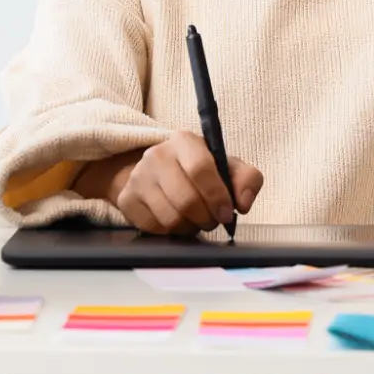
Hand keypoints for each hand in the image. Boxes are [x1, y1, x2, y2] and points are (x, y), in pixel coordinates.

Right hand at [93, 132, 262, 235]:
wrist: (157, 172)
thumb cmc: (198, 171)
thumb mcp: (226, 167)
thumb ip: (247, 179)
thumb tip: (244, 203)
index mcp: (184, 141)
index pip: (201, 168)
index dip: (217, 196)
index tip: (227, 213)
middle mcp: (157, 155)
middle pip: (186, 200)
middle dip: (206, 218)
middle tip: (212, 219)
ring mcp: (138, 177)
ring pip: (170, 219)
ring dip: (189, 227)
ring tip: (194, 219)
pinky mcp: (126, 199)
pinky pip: (154, 228)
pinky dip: (170, 232)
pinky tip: (175, 220)